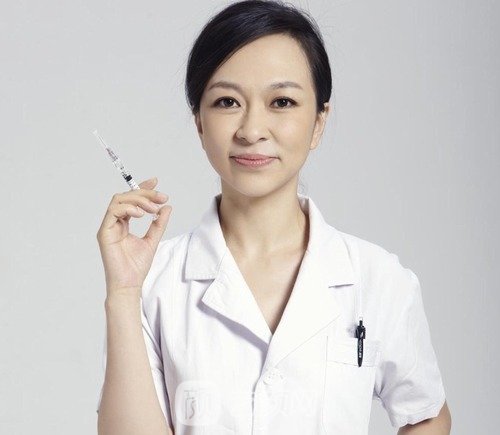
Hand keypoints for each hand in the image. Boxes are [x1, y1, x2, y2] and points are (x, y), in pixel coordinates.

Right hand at [96, 177, 171, 296]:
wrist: (130, 284)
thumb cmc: (137, 266)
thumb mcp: (153, 240)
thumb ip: (159, 223)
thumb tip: (166, 207)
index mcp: (124, 223)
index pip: (131, 200)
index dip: (142, 188)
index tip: (156, 182)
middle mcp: (114, 223)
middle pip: (125, 197)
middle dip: (144, 193)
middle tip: (161, 197)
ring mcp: (108, 227)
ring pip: (118, 200)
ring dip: (138, 200)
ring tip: (153, 208)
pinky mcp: (104, 232)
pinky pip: (113, 212)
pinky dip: (128, 208)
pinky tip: (142, 213)